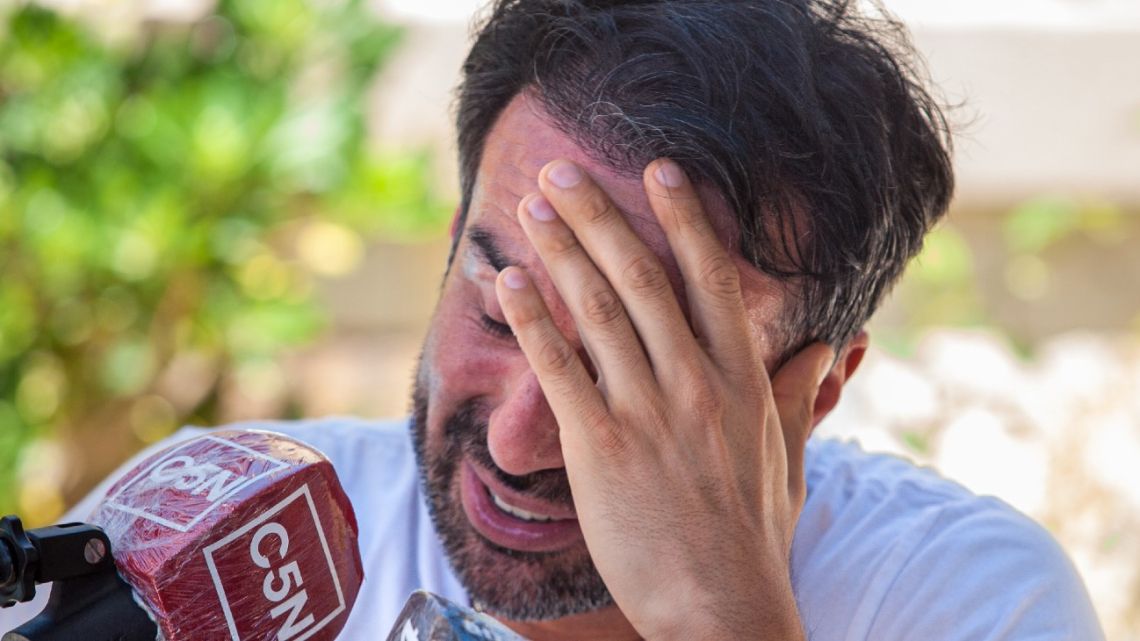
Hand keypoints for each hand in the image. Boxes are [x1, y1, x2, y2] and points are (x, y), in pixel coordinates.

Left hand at [495, 158, 832, 639]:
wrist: (722, 610)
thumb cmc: (754, 540)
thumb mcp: (792, 461)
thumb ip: (798, 395)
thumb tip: (826, 344)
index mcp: (744, 381)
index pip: (713, 280)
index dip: (684, 219)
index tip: (660, 170)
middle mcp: (696, 384)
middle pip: (642, 279)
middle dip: (599, 218)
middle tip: (561, 173)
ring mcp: (647, 413)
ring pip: (598, 311)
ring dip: (560, 251)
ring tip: (530, 207)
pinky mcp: (600, 447)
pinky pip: (559, 369)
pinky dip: (531, 320)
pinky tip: (509, 282)